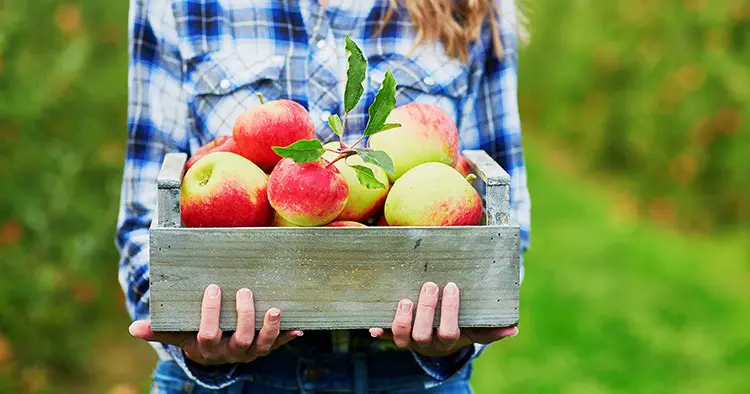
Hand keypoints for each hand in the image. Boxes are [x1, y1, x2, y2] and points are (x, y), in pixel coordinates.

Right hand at [129, 285, 302, 364]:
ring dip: (270, 329)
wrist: (215, 353)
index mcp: (208, 348)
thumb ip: (160, 329)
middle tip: (245, 292)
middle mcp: (230, 353)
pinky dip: (288, 336)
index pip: (208, 334)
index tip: (213, 289)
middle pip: (239, 339)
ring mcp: (250, 352)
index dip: (210, 314)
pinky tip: (299, 327)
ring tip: (274, 309)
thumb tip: (134, 328)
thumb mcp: (178, 333)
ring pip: (262, 345)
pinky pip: (279, 344)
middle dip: (244, 317)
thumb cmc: (195, 334)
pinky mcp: (266, 348)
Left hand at [369, 282, 517, 356]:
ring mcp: (408, 339)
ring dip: (401, 320)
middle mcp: (426, 343)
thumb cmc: (459, 327)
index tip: (451, 286)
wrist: (437, 338)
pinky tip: (372, 325)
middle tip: (429, 286)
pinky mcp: (394, 334)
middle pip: (424, 334)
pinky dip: (378, 330)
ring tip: (404, 300)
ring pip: (401, 337)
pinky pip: (384, 334)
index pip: (450, 331)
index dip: (449, 311)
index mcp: (447, 340)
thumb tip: (514, 328)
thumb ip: (492, 329)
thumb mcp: (475, 329)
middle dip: (426, 310)